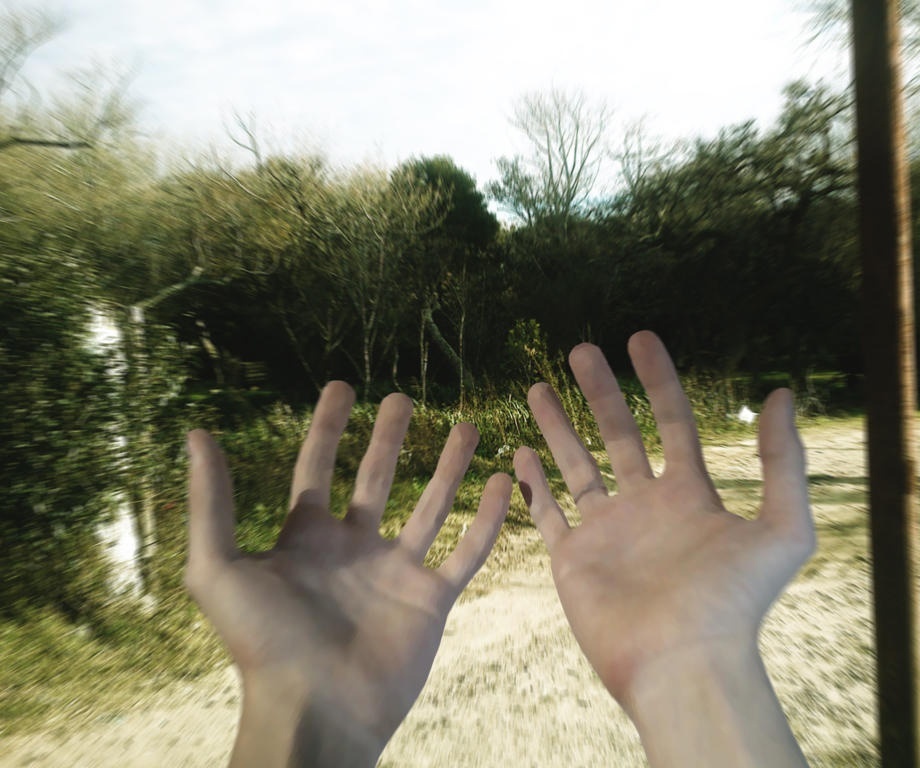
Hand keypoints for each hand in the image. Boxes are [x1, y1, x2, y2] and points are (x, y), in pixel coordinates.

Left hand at [185, 383, 510, 767]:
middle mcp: (354, 548)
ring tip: (465, 426)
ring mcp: (396, 572)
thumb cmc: (262, 645)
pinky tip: (502, 482)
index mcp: (305, 538)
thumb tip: (197, 436)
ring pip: (430, 505)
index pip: (317, 468)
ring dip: (447, 466)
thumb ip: (212, 503)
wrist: (315, 710)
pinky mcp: (431, 598)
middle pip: (377, 478)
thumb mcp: (219, 568)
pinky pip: (466, 551)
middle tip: (402, 398)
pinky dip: (487, 518)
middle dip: (388, 437)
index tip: (340, 387)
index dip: (327, 426)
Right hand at [514, 331, 813, 766]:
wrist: (684, 664)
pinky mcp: (572, 560)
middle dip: (599, 391)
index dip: (658, 380)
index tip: (639, 338)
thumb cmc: (735, 603)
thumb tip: (783, 394)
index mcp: (689, 496)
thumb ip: (783, 462)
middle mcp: (645, 507)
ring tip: (538, 386)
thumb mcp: (780, 528)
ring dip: (557, 426)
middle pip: (617, 435)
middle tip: (579, 349)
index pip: (671, 423)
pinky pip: (547, 513)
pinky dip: (532, 482)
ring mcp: (606, 533)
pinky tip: (519, 451)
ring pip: (576, 466)